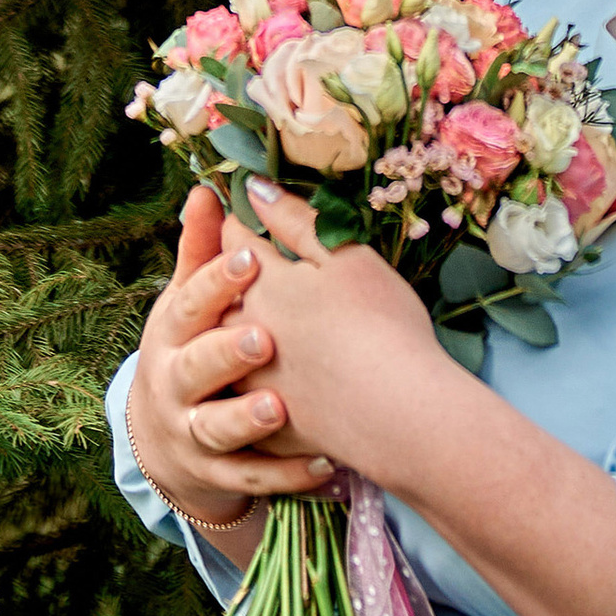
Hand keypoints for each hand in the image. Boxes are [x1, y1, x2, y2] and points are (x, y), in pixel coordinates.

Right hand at [128, 184, 338, 522]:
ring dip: (248, 421)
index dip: (217, 283)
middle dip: (226, 354)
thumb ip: (200, 250)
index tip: (252, 259)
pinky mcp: (218, 475)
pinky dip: (286, 475)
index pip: (189, 305)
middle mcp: (175, 384)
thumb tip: (205, 188)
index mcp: (171, 333)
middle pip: (195, 369)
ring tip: (281, 408)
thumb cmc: (190, 347)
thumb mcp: (186, 302)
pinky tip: (325, 465)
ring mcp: (193, 433)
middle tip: (265, 339)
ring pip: (216, 431)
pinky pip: (251, 478)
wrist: (163, 436)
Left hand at [235, 181, 458, 491]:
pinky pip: (247, 409)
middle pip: (218, 299)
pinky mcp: (271, 428)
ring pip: (224, 356)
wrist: (397, 414)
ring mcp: (254, 384)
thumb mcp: (346, 257)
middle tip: (233, 272)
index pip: (234, 244)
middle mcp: (247, 331)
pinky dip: (249, 398)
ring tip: (247, 335)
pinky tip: (260, 399)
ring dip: (228, 341)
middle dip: (221, 282)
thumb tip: (254, 187)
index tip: (237, 218)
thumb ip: (296, 221)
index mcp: (264, 285)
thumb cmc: (380, 324)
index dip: (236, 226)